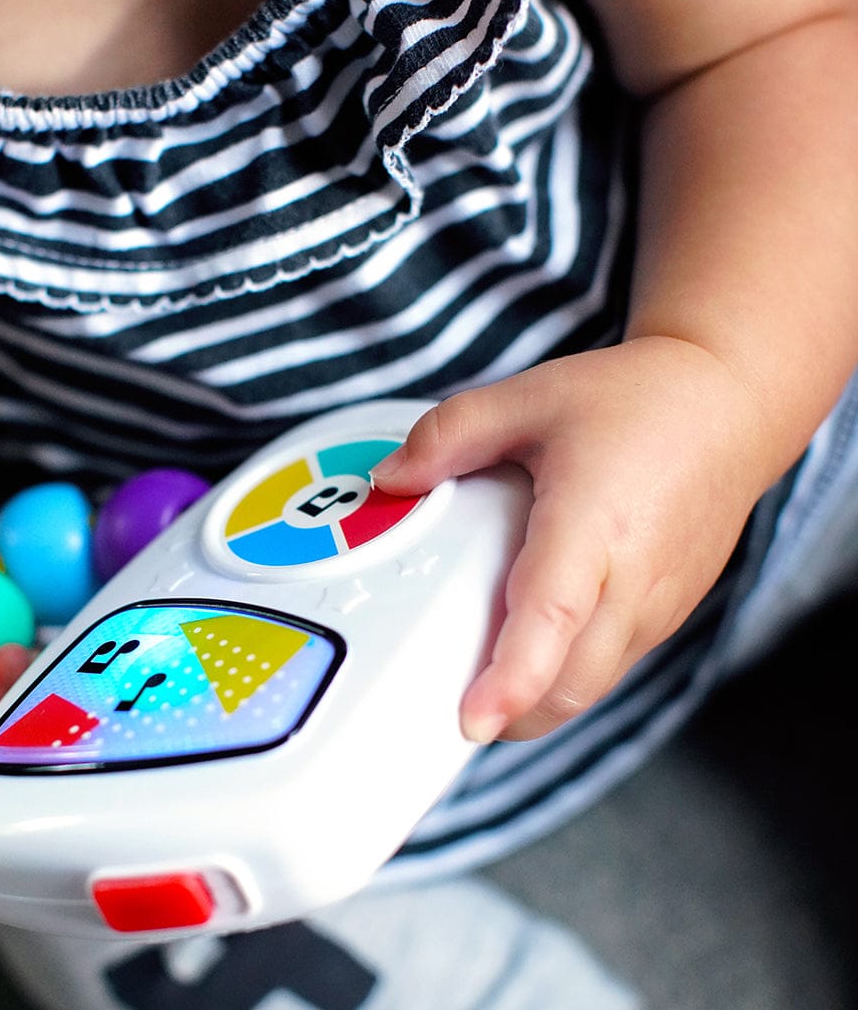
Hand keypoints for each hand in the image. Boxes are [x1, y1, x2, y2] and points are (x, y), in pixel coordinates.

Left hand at [372, 337, 772, 742]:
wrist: (729, 407)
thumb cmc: (633, 402)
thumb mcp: (529, 397)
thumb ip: (449, 435)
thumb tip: (389, 477)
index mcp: (595, 523)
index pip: (553, 616)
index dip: (512, 678)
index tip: (471, 719)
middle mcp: (634, 581)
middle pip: (568, 684)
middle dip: (505, 713)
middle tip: (437, 704)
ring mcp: (658, 608)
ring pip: (589, 689)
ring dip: (534, 704)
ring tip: (472, 683)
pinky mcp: (666, 618)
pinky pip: (608, 669)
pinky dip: (562, 679)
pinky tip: (524, 648)